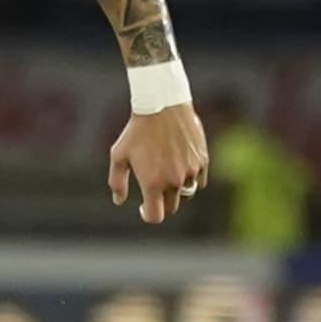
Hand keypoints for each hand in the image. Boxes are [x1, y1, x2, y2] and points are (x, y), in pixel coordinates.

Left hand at [109, 103, 207, 223]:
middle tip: (154, 191)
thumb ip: (117, 181)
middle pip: (172, 207)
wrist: (162, 105)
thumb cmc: (136, 131)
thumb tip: (119, 201)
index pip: (156, 216)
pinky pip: (200, 179)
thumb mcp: (119, 155)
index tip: (144, 207)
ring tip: (167, 176)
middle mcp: (174, 181)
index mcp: (153, 183)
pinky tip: (180, 167)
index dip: (148, 215)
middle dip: (162, 203)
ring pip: (187, 193)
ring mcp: (191, 171)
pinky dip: (191, 178)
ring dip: (177, 191)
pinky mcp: (203, 160)